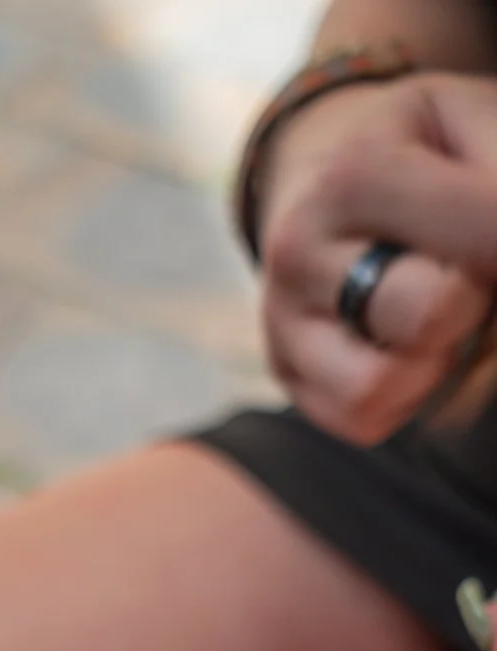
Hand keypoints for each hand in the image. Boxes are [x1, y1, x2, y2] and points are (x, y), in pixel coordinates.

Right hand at [258, 71, 496, 442]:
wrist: (319, 172)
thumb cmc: (418, 148)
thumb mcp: (470, 122)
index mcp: (353, 176)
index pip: (486, 234)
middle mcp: (300, 254)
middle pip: (429, 316)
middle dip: (474, 300)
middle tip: (468, 269)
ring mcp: (283, 322)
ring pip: (379, 387)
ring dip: (433, 358)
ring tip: (437, 311)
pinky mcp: (287, 374)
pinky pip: (364, 418)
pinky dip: (405, 392)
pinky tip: (408, 344)